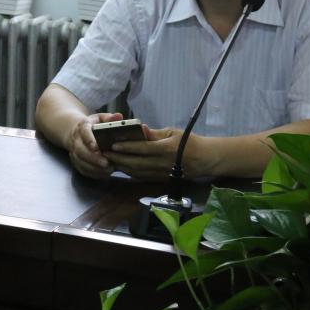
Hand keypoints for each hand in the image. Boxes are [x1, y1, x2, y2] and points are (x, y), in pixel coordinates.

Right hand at [66, 112, 123, 178]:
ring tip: (108, 170)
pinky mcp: (75, 161)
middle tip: (106, 163)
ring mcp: (74, 151)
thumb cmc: (93, 125)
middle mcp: (76, 139)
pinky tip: (104, 173)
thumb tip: (119, 116)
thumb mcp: (101, 118)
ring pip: (80, 161)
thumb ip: (109, 118)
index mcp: (83, 126)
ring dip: (93, 167)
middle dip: (93, 158)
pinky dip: (93, 173)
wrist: (76, 132)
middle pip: (80, 150)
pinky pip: (82, 169)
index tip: (96, 147)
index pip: (84, 132)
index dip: (89, 140)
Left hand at [105, 127, 219, 180]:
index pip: (142, 149)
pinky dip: (129, 172)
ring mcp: (161, 174)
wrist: (205, 160)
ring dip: (121, 166)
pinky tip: (121, 167)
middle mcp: (162, 164)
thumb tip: (140, 130)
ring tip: (108, 159)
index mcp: (166, 149)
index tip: (113, 144)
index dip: (126, 147)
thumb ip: (155, 134)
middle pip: (136, 163)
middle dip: (118, 158)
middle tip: (104, 153)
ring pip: (136, 172)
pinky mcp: (160, 179)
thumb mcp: (173, 133)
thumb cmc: (189, 142)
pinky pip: (141, 177)